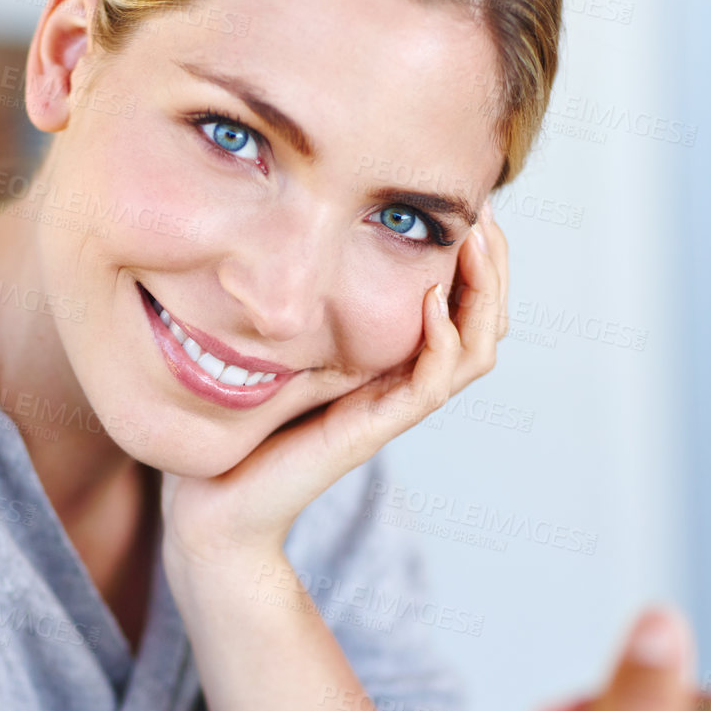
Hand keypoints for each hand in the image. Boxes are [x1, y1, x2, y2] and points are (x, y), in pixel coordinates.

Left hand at [160, 207, 507, 577]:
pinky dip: (440, 341)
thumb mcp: (281, 349)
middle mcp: (403, 386)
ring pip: (473, 352)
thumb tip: (298, 241)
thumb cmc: (244, 430)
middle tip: (488, 212)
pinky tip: (432, 301)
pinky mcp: (372, 430)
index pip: (464, 308)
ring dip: (482, 295)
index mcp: (392, 364)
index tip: (473, 204)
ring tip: (475, 242)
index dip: (477, 260)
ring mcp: (393, 409)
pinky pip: (429, 384)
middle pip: (484, 325)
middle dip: (494, 266)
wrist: (217, 506)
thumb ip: (307, 309)